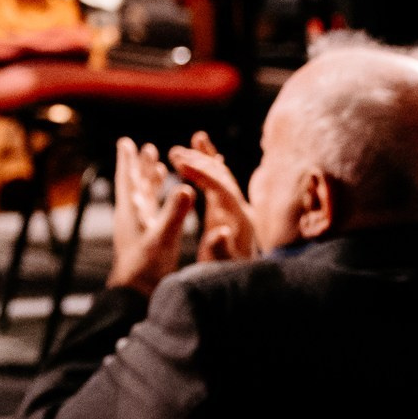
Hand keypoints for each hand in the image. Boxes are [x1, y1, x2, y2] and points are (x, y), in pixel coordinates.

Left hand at [107, 138, 194, 296]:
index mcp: (132, 214)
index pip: (129, 181)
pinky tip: (167, 201)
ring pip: (144, 198)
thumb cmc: (146, 270)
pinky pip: (153, 213)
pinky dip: (160, 201)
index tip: (127, 143)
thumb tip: (184, 186)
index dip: (129, 161)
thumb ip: (174, 213)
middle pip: (136, 186)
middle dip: (141, 167)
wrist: (136, 296)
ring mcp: (139, 229)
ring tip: (158, 167)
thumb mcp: (163, 239)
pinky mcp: (148, 240)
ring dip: (150, 182)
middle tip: (146, 148)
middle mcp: (133, 218)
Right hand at [168, 131, 258, 262]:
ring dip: (208, 158)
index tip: (181, 164)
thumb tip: (220, 231)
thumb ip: (218, 249)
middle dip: (201, 162)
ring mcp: (237, 208)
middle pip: (224, 178)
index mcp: (240, 220)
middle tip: (175, 152)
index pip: (223, 190)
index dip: (203, 175)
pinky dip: (212, 165)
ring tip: (195, 139)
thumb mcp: (218, 266)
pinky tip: (204, 152)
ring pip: (224, 176)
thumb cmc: (225, 274)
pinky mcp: (230, 210)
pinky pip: (220, 182)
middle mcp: (242, 210)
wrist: (241, 279)